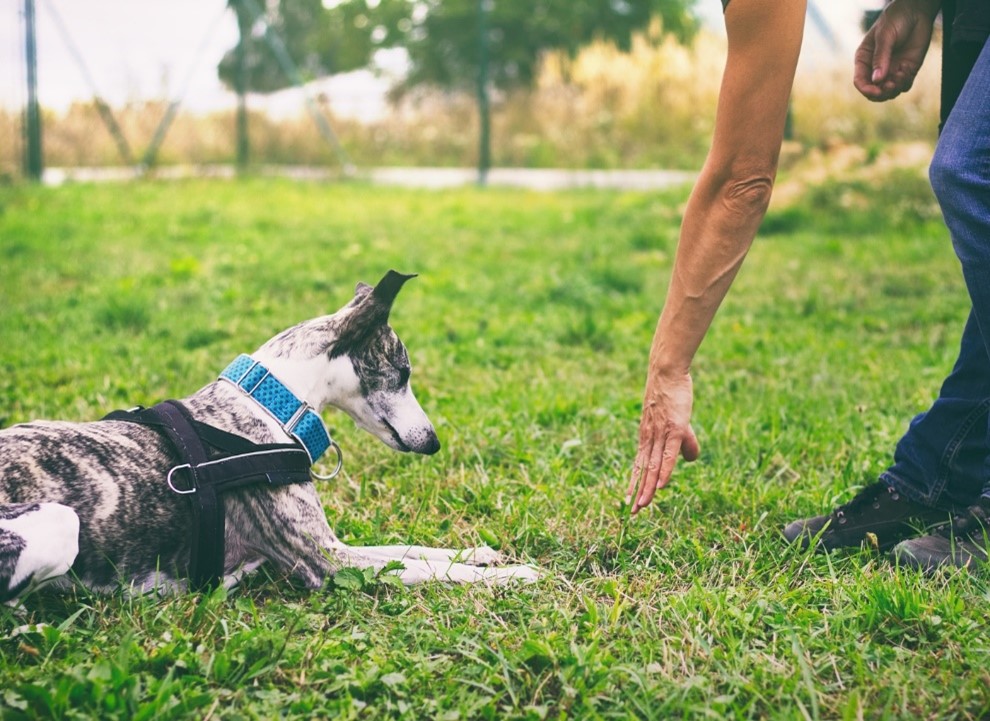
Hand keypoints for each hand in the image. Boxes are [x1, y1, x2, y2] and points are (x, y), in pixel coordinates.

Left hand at [627, 371, 700, 513]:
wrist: (667, 373)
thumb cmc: (672, 396)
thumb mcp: (679, 423)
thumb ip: (685, 443)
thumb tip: (691, 460)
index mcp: (647, 438)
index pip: (639, 466)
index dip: (634, 484)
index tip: (628, 501)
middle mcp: (650, 439)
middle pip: (643, 470)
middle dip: (637, 492)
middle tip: (631, 513)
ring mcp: (661, 434)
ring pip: (653, 466)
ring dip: (648, 487)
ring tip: (642, 505)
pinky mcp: (674, 429)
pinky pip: (668, 455)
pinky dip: (664, 471)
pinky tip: (662, 486)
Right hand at [854, 0, 939, 101]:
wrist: (916, 12)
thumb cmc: (895, 20)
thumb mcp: (885, 36)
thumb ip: (880, 57)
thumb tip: (877, 80)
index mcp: (864, 60)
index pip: (860, 81)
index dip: (867, 89)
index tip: (877, 90)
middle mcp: (876, 69)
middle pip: (873, 92)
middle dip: (881, 93)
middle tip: (890, 86)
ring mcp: (891, 71)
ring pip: (889, 93)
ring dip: (894, 89)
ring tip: (900, 74)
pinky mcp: (906, 71)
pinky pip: (903, 86)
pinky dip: (904, 82)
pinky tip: (906, 68)